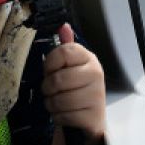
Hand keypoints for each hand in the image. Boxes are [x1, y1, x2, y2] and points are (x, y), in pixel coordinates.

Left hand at [43, 24, 106, 139]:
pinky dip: (58, 117)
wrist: (90, 118)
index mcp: (89, 58)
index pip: (62, 52)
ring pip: (58, 99)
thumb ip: (66, 48)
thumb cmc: (76, 89)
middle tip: (54, 91)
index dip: (50, 64)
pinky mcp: (92, 115)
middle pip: (57, 79)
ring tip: (59, 104)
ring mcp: (96, 95)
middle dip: (48, 89)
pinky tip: (66, 114)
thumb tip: (63, 26)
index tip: (52, 71)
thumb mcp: (70, 67)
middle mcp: (96, 74)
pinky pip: (62, 115)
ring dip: (52, 105)